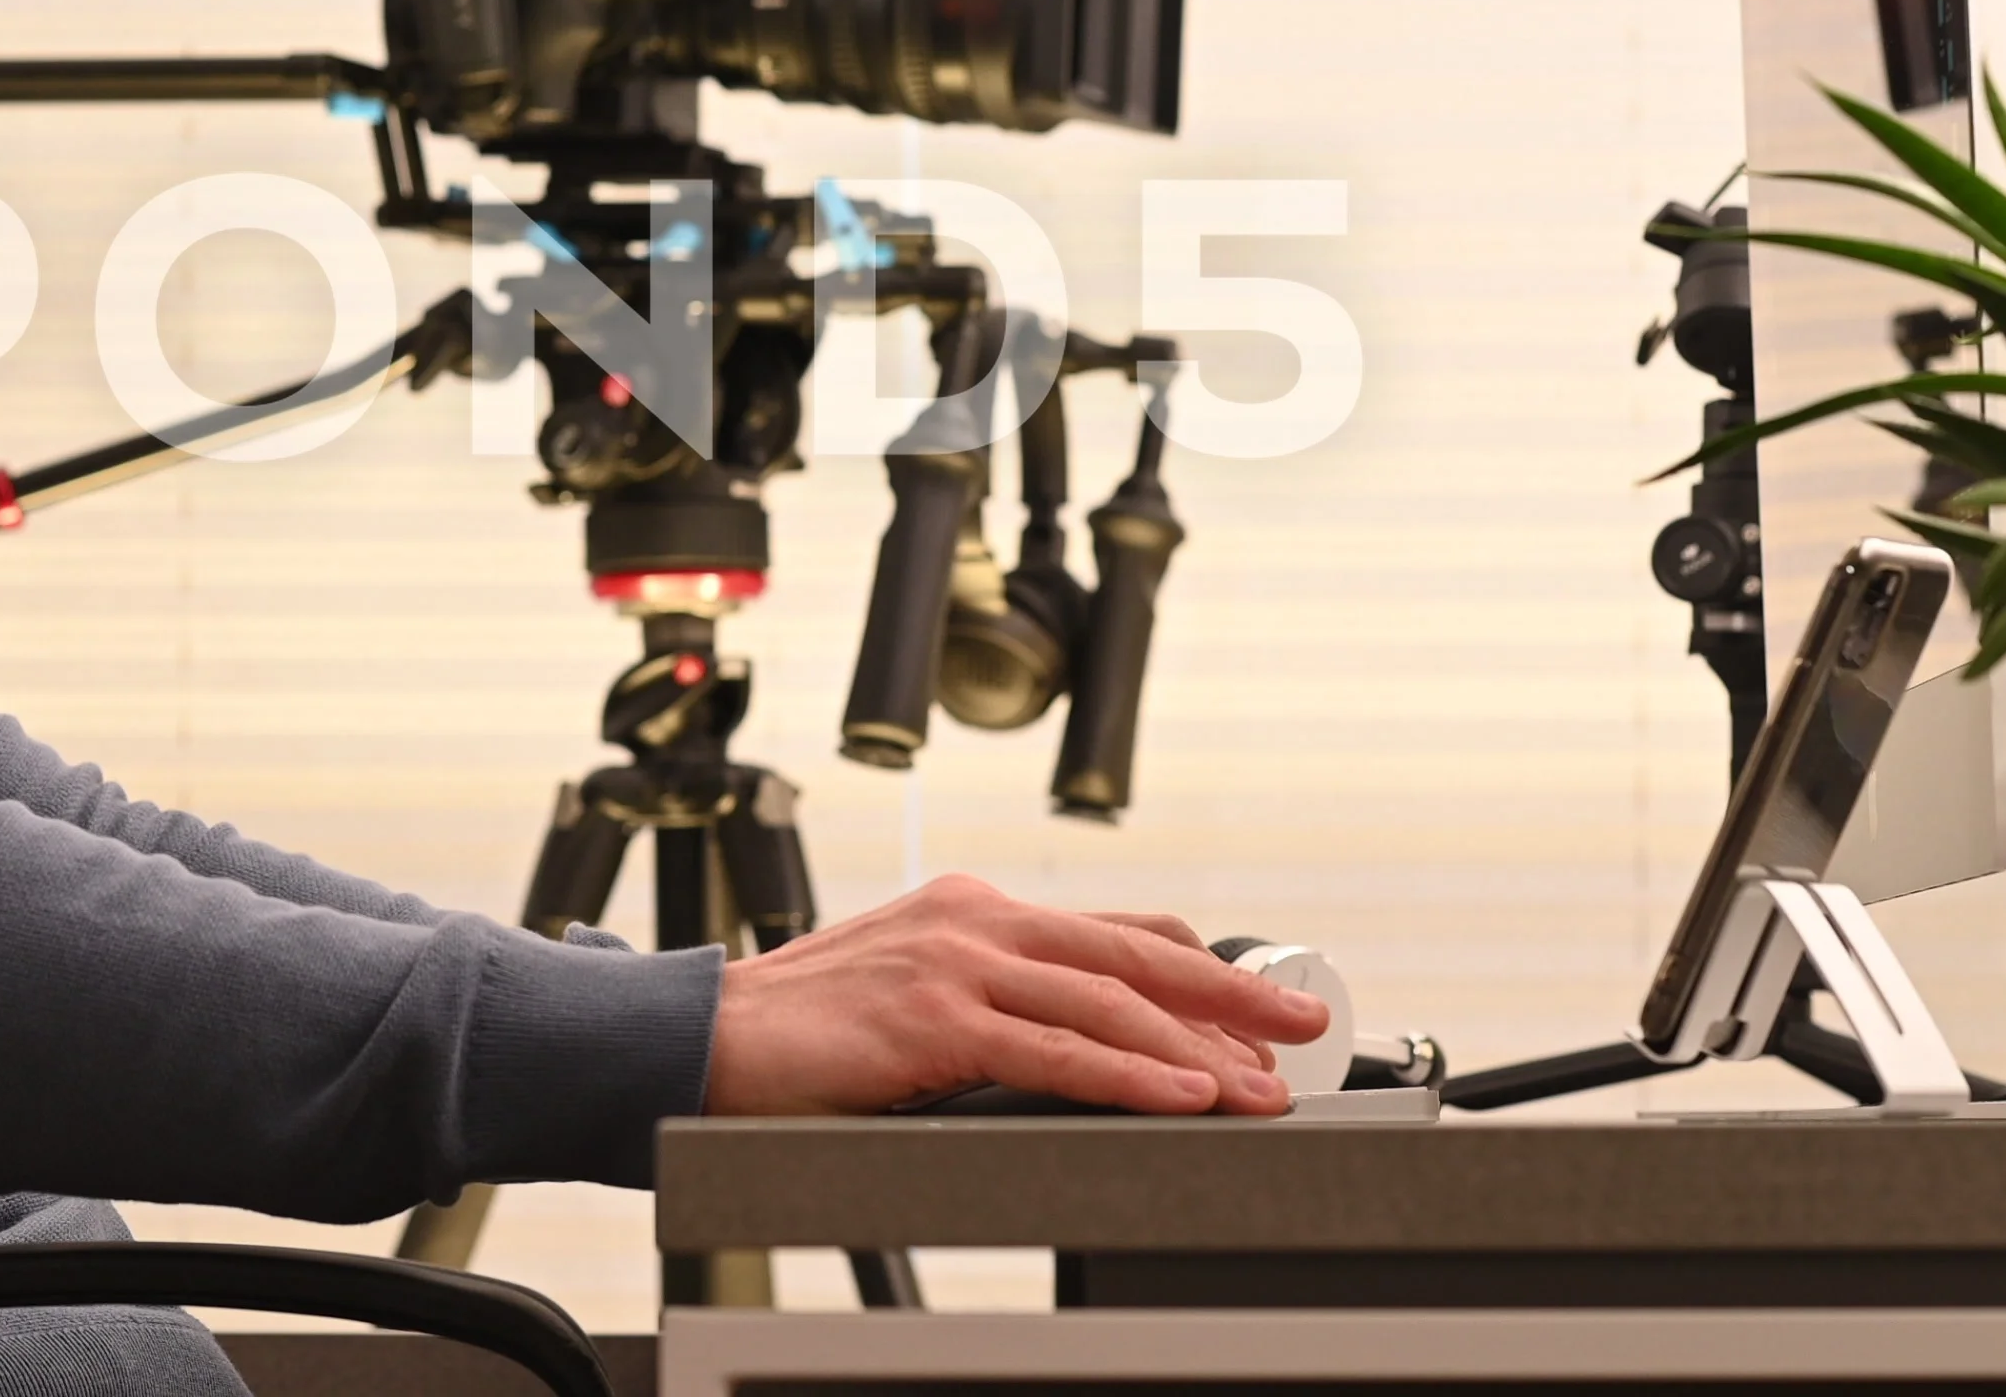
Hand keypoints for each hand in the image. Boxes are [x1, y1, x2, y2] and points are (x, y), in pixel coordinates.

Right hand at [701, 875, 1329, 1116]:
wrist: (699, 1039)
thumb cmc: (799, 1032)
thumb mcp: (909, 993)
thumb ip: (989, 1003)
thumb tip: (1075, 1046)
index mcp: (973, 909)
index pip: (1114, 931)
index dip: (1198, 968)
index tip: (1260, 1006)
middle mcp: (973, 920)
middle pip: (1134, 953)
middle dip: (1231, 992)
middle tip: (1306, 1023)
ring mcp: (954, 965)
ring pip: (1108, 1002)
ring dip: (1199, 1047)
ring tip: (1262, 1085)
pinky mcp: (932, 1021)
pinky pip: (1055, 1052)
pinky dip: (1129, 1075)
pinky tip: (1182, 1095)